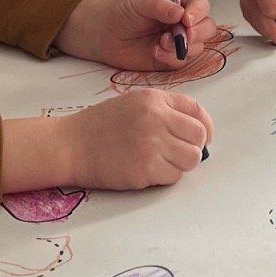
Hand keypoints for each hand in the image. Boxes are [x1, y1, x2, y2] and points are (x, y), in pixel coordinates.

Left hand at [55, 0, 218, 71]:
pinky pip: (182, 62)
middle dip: (197, 33)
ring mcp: (178, 42)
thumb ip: (160, 6)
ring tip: (160, 44)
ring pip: (198, 47)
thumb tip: (180, 13)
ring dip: (182, 47)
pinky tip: (156, 53)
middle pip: (207, 28)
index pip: (200, 5)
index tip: (186, 20)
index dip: (198, 13)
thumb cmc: (121, 12)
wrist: (104, 35)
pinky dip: (172, 59)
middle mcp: (183, 23)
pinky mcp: (170, 59)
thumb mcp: (139, 2)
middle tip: (183, 36)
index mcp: (179, 4)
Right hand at [68, 90, 213, 188]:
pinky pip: (174, 176)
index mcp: (154, 100)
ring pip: (191, 159)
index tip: (203, 138)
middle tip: (177, 153)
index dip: (205, 126)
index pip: (196, 111)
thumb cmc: (100, 126)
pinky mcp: (146, 170)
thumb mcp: (133, 103)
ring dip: (181, 164)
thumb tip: (197, 130)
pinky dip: (165, 177)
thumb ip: (164, 110)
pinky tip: (147, 171)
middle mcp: (156, 119)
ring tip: (160, 162)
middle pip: (199, 138)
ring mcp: (152, 145)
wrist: (70, 146)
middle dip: (193, 147)